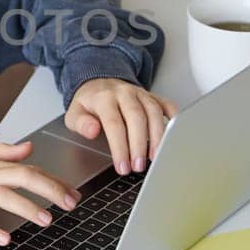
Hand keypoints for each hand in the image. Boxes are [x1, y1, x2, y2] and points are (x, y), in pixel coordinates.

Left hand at [65, 77, 179, 175]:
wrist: (99, 83)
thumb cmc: (89, 104)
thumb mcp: (74, 113)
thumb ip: (80, 123)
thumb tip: (92, 130)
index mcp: (104, 98)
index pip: (114, 123)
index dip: (119, 147)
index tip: (122, 166)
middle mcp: (124, 93)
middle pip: (136, 118)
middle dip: (139, 145)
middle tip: (138, 167)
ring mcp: (141, 94)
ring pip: (154, 112)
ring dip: (157, 137)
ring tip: (156, 158)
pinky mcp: (153, 97)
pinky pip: (168, 105)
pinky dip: (175, 119)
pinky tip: (175, 136)